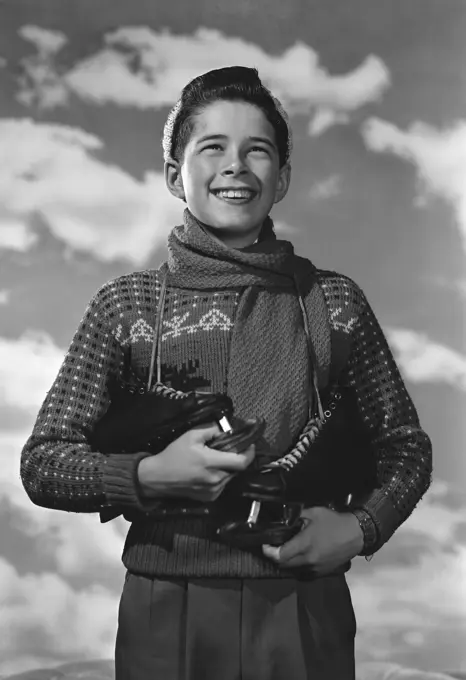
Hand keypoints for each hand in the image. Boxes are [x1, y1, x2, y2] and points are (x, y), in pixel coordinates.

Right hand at [137, 423, 255, 502]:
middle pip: (237, 468)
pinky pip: (223, 485)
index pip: (241, 461)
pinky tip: (209, 471)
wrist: (158, 478)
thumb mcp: (191, 436)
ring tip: (215, 460)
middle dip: (236, 457)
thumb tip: (228, 428)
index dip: (249, 452)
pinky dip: (221, 476)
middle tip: (227, 449)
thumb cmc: (173, 455)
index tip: (249, 444)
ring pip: (231, 477)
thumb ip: (212, 429)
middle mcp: (214, 479)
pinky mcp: (210, 498)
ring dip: (228, 467)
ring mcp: (213, 491)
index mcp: (210, 463)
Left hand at [262, 506, 363, 575]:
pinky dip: (298, 566)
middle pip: (283, 565)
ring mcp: (315, 568)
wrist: (355, 535)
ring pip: (293, 569)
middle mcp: (308, 560)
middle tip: (273, 546)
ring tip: (286, 550)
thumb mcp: (313, 513)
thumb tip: (284, 518)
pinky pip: (304, 572)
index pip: (279, 555)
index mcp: (304, 545)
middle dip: (275, 557)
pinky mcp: (322, 572)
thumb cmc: (334, 522)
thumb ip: (296, 515)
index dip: (268, 551)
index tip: (265, 545)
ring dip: (287, 562)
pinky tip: (300, 556)